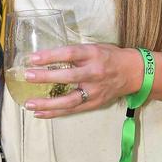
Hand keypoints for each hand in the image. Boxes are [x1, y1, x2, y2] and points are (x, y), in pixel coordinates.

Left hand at [21, 43, 142, 117]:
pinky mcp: (94, 103)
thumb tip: (46, 56)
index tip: (33, 58)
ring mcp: (95, 91)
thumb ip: (74, 53)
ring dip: (47, 103)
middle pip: (69, 77)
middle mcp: (95, 73)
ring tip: (29, 104)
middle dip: (46, 77)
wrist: (133, 73)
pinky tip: (39, 113)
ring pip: (69, 100)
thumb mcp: (93, 48)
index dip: (51, 56)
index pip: (70, 53)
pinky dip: (55, 113)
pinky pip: (72, 110)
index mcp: (94, 55)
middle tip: (28, 76)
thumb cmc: (109, 57)